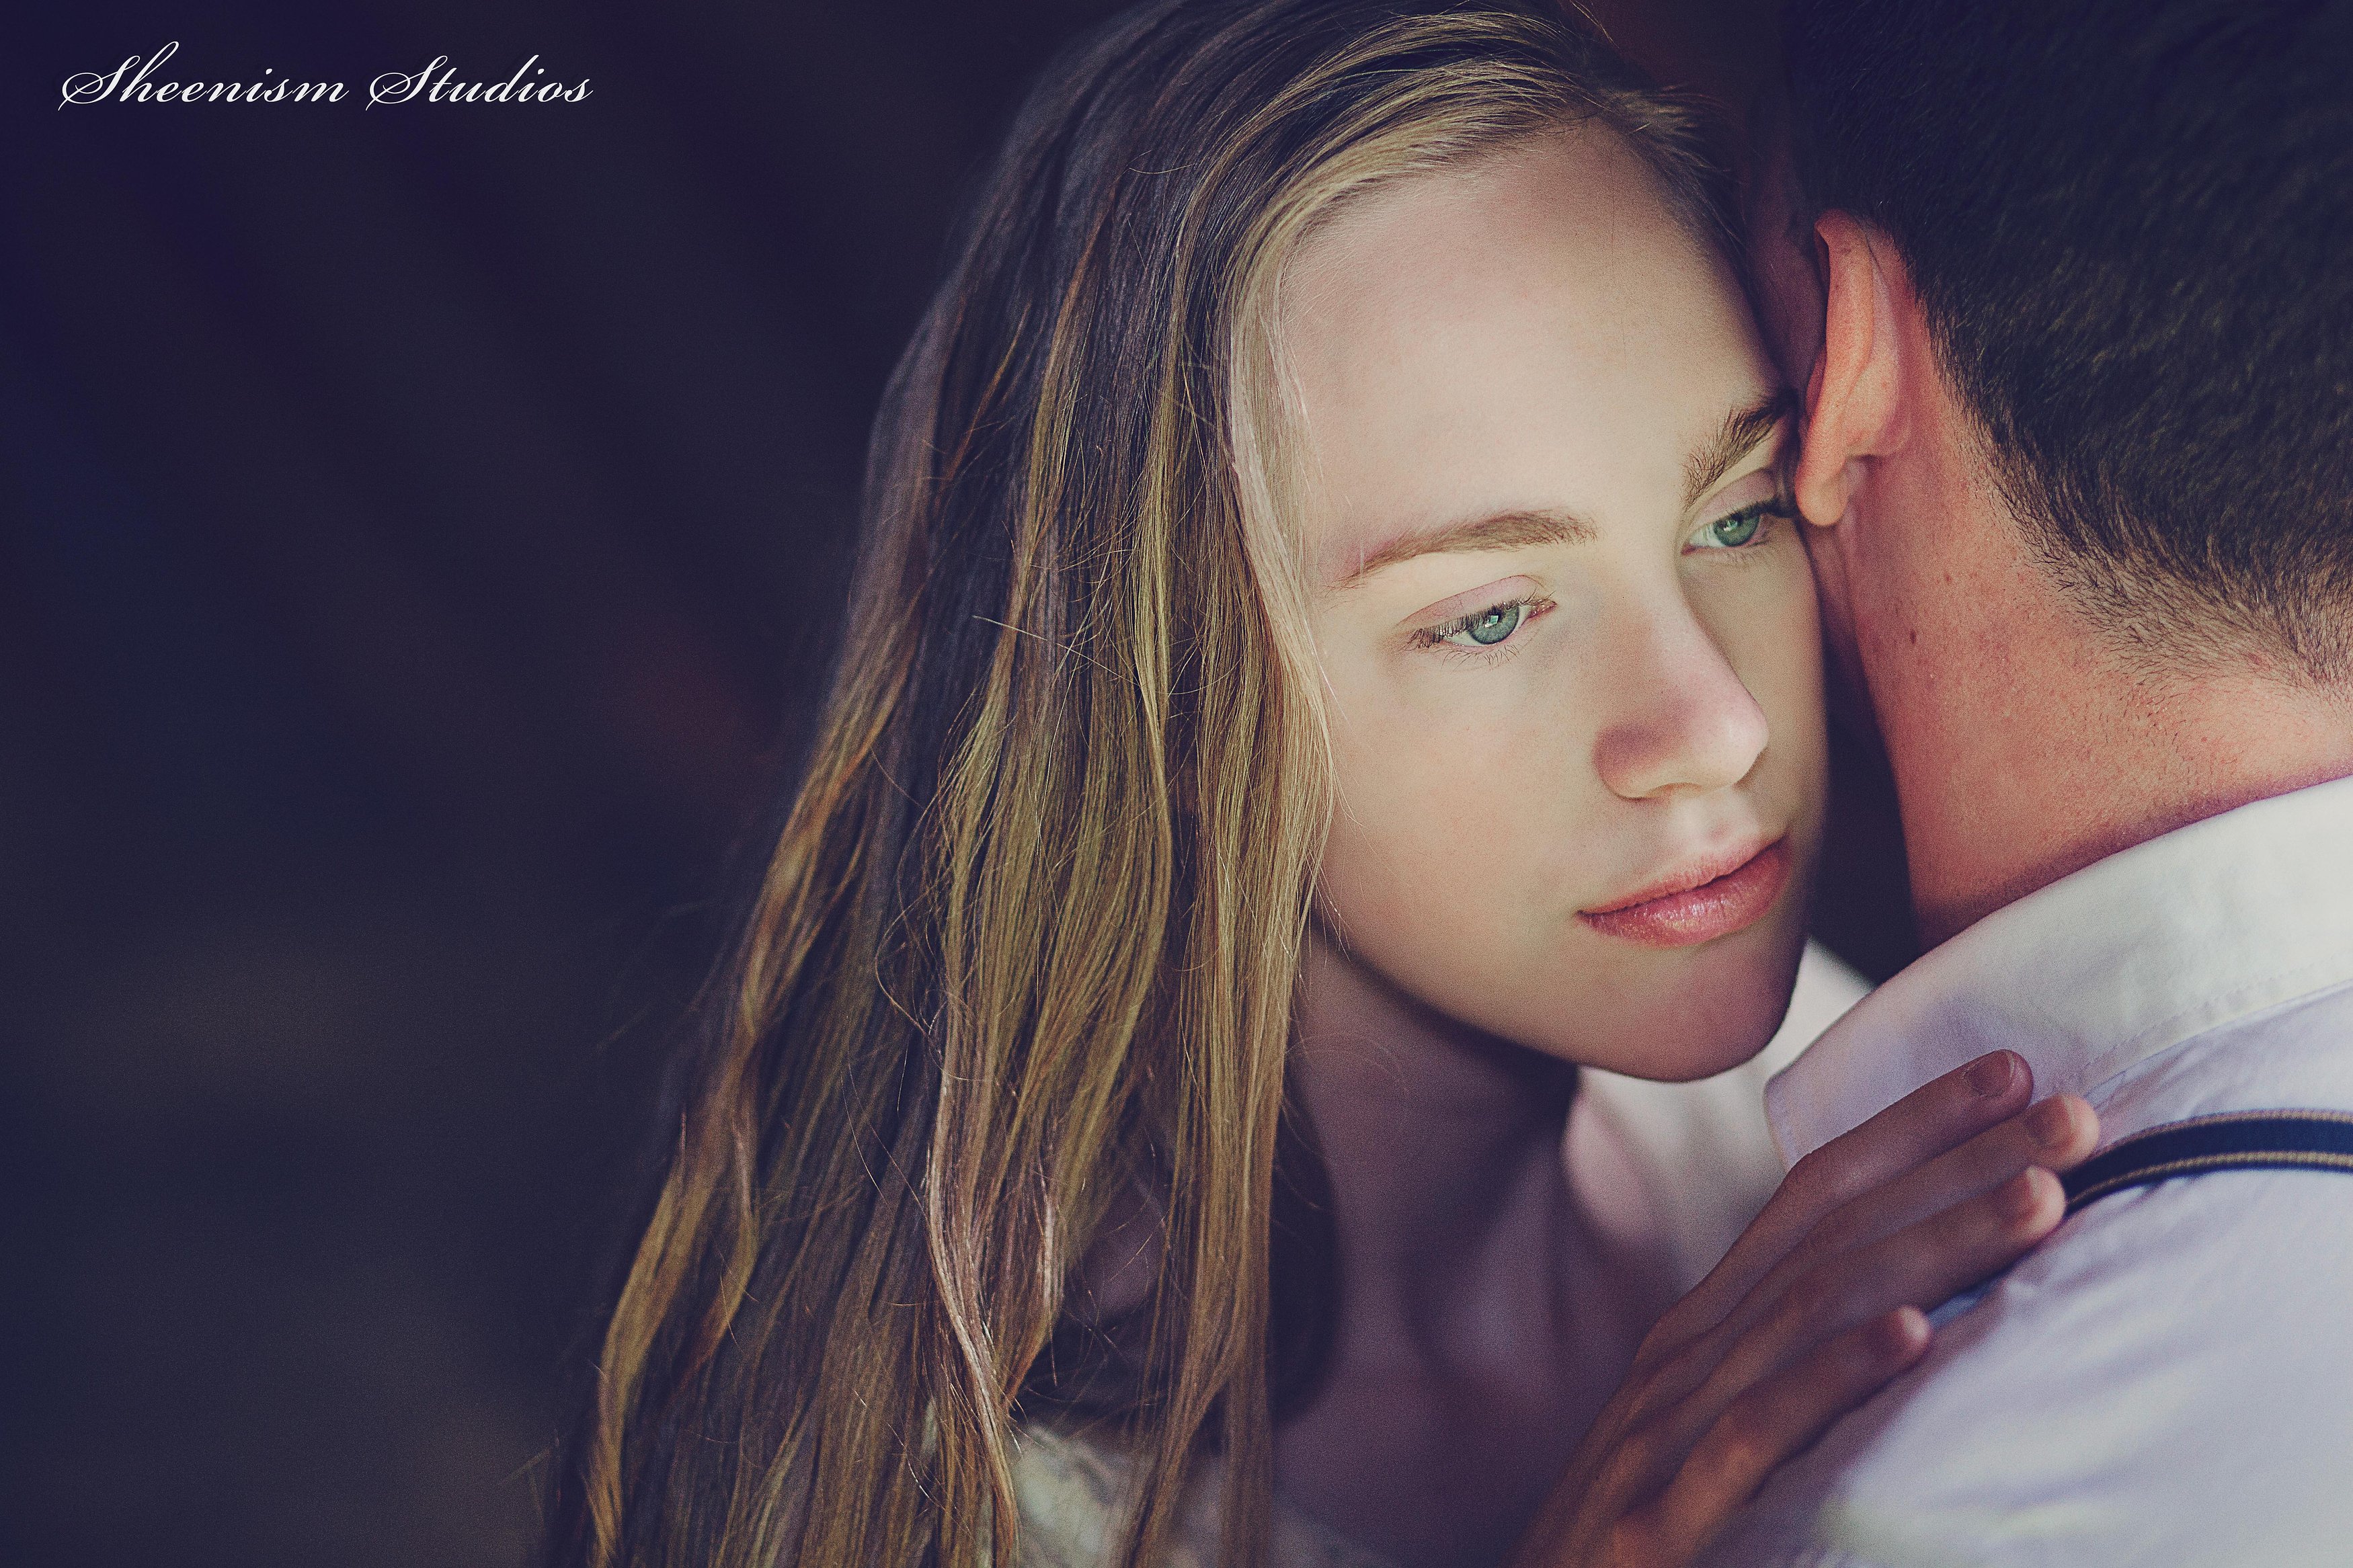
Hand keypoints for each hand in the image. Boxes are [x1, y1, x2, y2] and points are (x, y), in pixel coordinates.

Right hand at [1508, 1050, 2097, 1567]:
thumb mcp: (1712, 1428)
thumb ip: (1793, 1363)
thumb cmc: (1640, 1535)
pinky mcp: (1661, 1521)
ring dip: (1933, 1246)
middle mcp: (1686, 1356)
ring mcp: (1666, 1432)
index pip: (1815, 1196)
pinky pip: (1755, 1434)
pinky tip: (1910, 1338)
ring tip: (2038, 1200)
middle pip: (1833, 1234)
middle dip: (1956, 1165)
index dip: (1911, 1128)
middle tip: (2072, 1115)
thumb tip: (1920, 1304)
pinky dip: (1834, 1379)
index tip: (2012, 1075)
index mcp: (1703, 1329)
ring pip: (1812, 1312)